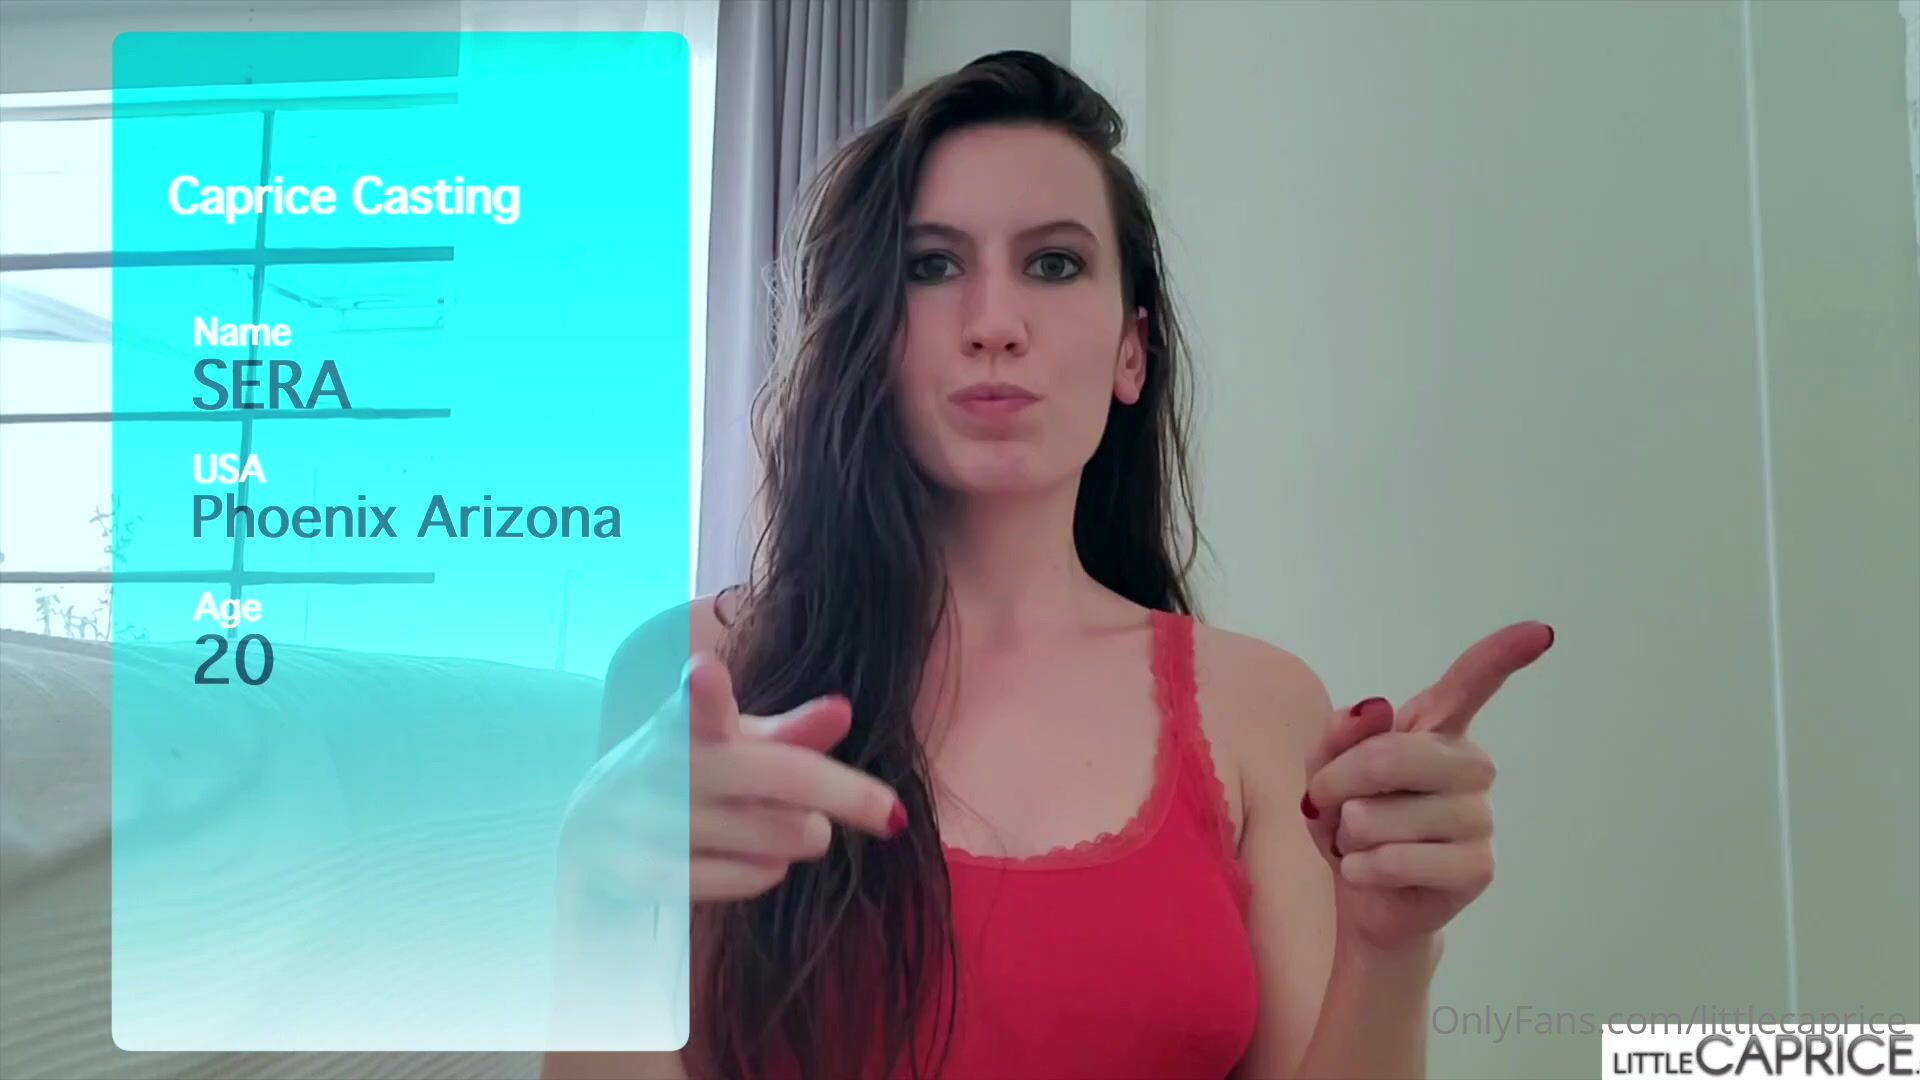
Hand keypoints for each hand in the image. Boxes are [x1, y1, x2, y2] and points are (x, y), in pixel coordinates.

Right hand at [558, 652, 904, 907]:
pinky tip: (760, 859)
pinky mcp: (650, 876)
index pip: (692, 704)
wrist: (590, 835)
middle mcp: (664, 767)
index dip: (702, 691)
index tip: (704, 673)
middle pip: (780, 776)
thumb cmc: (685, 777)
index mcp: (683, 722)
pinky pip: (750, 877)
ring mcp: (652, 825)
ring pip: (778, 835)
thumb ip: (789, 731)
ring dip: (803, 836)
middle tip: (882, 811)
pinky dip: (770, 869)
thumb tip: (842, 712)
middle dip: (846, 795)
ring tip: (793, 830)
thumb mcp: (731, 744)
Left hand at [1301, 622, 1552, 953]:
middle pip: (1391, 755)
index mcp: (1437, 730)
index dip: (1502, 655)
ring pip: (1382, 815)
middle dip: (1338, 783)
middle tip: (1328, 805)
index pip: (1470, 684)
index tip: (1541, 632)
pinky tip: (1370, 873)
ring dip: (1348, 835)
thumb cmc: (1349, 821)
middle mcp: (1470, 764)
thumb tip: (1376, 708)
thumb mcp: (1324, 771)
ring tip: (1362, 845)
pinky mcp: (1478, 867)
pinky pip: (1396, 860)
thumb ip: (1338, 736)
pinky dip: (1363, 869)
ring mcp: (1480, 815)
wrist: (1363, 896)